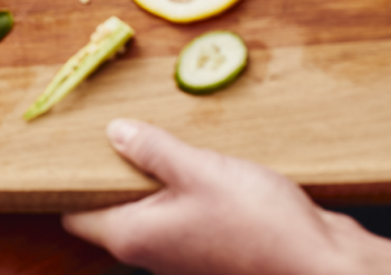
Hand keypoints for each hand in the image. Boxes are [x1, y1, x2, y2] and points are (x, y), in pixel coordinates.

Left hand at [63, 119, 390, 274]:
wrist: (321, 264)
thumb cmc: (258, 224)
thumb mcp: (197, 170)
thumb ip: (152, 149)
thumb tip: (115, 131)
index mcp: (132, 236)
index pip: (74, 215)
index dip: (69, 183)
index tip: (70, 148)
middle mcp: (150, 251)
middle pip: (109, 208)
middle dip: (112, 172)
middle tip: (116, 131)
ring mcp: (180, 253)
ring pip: (147, 210)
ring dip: (150, 178)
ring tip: (159, 142)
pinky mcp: (208, 247)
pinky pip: (178, 214)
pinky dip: (179, 190)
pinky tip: (195, 164)